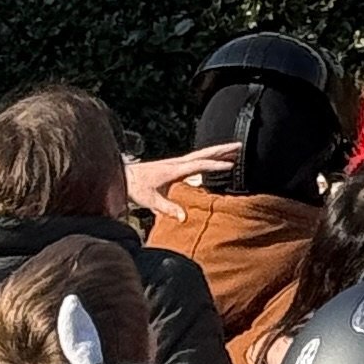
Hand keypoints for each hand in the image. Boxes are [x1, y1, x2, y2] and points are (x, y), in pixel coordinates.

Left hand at [125, 142, 239, 220]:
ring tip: (236, 150)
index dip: (215, 165)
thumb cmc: (134, 187)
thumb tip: (183, 217)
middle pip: (204, 153)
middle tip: (241, 146)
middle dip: (223, 150)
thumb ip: (166, 208)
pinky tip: (216, 161)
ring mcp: (176, 163)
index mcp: (173, 169)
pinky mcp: (175, 167)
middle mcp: (176, 163)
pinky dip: (210, 158)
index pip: (198, 165)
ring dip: (219, 152)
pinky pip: (197, 160)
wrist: (122, 177)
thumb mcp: (149, 200)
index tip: (231, 165)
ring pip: (202, 155)